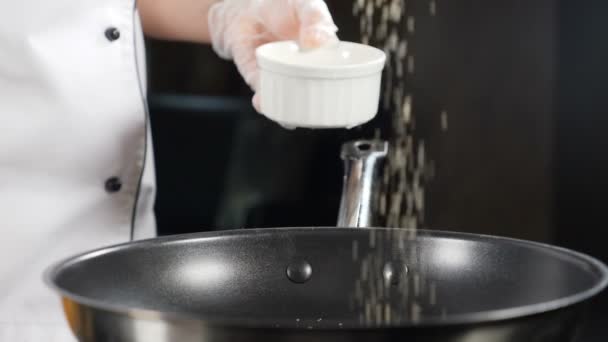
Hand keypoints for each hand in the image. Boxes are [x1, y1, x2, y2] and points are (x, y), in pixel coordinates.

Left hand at [208, 0, 338, 110]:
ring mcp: (283, 79)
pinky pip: (263, 97)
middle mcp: (305, 74)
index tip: (350, 109)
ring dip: (291, 116)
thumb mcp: (305, 5)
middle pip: (318, 101)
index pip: (341, 81)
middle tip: (321, 117)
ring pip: (291, 107)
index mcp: (324, 59)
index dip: (347, 97)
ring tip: (292, 118)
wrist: (246, 7)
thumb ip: (315, 18)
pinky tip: (262, 102)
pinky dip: (263, 102)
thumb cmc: (282, 6)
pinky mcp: (260, 80)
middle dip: (321, 116)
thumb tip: (318, 42)